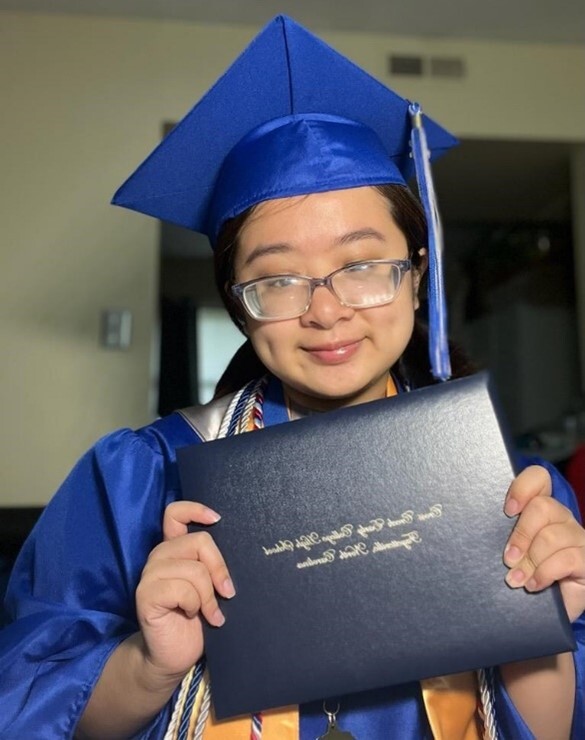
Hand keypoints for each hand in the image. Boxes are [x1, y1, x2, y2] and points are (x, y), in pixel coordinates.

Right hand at [135, 501, 234, 682]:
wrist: (175, 656)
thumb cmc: (198, 621)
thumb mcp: (210, 587)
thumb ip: (212, 566)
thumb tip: (241, 549)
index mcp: (174, 549)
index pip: (175, 513)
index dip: (195, 509)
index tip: (217, 519)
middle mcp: (159, 557)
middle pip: (199, 541)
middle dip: (220, 568)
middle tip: (227, 593)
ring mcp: (150, 575)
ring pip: (194, 569)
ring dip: (208, 595)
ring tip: (210, 613)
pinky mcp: (146, 595)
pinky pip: (182, 589)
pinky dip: (196, 605)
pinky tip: (195, 617)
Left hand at [503, 465, 584, 621]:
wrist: (547, 609)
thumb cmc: (522, 573)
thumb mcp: (509, 551)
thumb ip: (499, 537)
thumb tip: (472, 533)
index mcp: (540, 508)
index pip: (538, 478)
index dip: (523, 488)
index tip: (507, 510)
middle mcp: (561, 518)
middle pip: (543, 506)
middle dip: (521, 534)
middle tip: (507, 558)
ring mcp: (577, 538)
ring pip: (552, 535)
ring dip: (530, 560)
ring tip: (515, 579)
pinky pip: (566, 559)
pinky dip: (544, 573)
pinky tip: (533, 584)